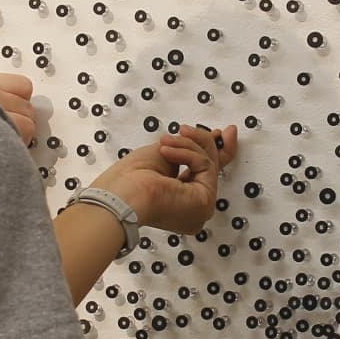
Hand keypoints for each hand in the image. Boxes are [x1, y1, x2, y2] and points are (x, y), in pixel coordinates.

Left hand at [97, 121, 238, 236]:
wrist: (121, 196)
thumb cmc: (129, 179)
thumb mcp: (165, 154)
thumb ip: (189, 150)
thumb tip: (212, 139)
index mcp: (179, 201)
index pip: (204, 174)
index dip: (212, 151)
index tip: (218, 134)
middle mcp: (193, 208)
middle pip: (210, 166)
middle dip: (205, 143)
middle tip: (194, 129)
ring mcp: (200, 207)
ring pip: (208, 162)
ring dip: (186, 145)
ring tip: (166, 143)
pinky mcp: (204, 202)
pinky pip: (205, 165)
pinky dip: (186, 152)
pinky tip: (168, 152)